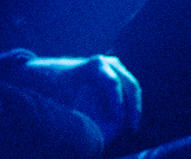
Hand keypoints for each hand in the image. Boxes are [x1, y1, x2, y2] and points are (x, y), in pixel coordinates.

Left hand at [15, 56, 141, 141]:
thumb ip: (76, 106)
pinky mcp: (118, 73)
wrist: (56, 73)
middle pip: (129, 84)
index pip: (112, 83)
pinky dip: (131, 104)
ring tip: (133, 126)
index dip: (117, 102)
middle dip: (133, 107)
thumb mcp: (64, 95)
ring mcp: (116, 66)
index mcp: (96, 65)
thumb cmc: (58, 87)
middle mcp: (109, 63)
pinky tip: (129, 119)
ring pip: (132, 87)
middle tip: (132, 127)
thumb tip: (88, 124)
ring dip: (134, 107)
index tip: (117, 120)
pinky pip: (129, 88)